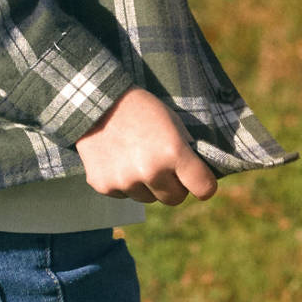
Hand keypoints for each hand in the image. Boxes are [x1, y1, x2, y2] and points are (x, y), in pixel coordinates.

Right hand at [75, 87, 217, 205]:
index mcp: (173, 153)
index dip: (204, 186)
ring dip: (147, 185)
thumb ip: (187, 151)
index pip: (204, 188)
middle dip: (173, 186)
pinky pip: (124, 195)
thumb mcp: (173, 123)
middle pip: (175, 199)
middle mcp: (150, 171)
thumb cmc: (142, 110)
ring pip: (148, 198)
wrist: (98, 102)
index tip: (200, 183)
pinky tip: (118, 160)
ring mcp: (125, 181)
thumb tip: (200, 177)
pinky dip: (124, 182)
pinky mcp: (104, 185)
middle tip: (163, 165)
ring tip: (136, 158)